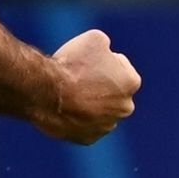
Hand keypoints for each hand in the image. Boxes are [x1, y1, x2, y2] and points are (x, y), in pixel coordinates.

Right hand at [40, 29, 139, 143]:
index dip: (102, 61)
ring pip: (100, 112)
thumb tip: (105, 51)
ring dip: (89, 104)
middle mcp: (124, 107)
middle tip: (78, 78)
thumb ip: (106, 45)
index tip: (86, 61)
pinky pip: (84, 127)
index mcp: (131, 82)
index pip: (121, 67)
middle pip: (113, 93)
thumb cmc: (72, 63)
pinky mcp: (88, 139)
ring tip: (68, 94)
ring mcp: (106, 126)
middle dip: (100, 86)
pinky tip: (64, 109)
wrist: (47, 93)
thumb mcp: (95, 38)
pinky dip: (77, 119)